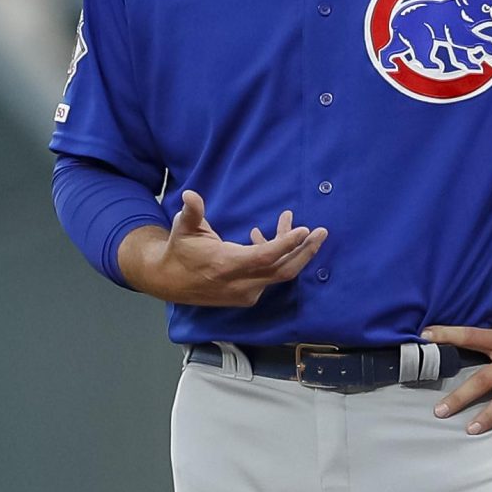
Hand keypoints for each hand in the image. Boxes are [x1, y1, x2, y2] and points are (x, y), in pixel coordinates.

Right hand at [120, 190, 327, 306]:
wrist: (169, 281)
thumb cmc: (180, 249)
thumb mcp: (182, 228)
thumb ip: (191, 211)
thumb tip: (190, 195)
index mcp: (227, 265)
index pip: (265, 257)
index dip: (287, 244)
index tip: (305, 230)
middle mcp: (240, 283)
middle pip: (283, 271)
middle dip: (305, 251)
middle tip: (322, 232)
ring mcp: (246, 293)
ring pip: (278, 272)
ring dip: (289, 249)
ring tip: (293, 222)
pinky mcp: (247, 296)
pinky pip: (270, 276)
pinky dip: (275, 257)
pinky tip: (263, 236)